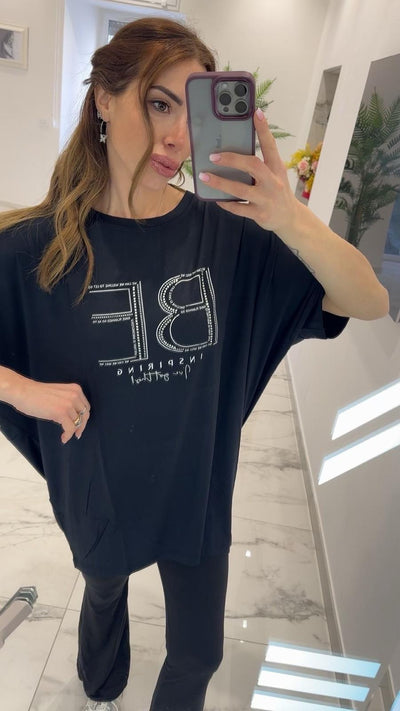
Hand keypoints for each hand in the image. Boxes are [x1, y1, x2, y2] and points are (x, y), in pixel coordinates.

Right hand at [11, 377, 90, 443]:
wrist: (23, 391)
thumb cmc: (36, 394)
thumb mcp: (59, 394)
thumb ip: (68, 402)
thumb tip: (73, 417)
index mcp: (75, 389)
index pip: (86, 407)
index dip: (83, 418)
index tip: (79, 425)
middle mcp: (74, 395)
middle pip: (84, 415)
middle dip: (81, 426)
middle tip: (77, 434)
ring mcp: (68, 404)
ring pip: (78, 422)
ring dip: (73, 432)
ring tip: (66, 436)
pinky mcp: (61, 412)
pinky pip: (70, 428)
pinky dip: (68, 435)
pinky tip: (63, 438)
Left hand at [199, 108, 298, 234]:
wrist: (290, 218)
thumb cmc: (277, 191)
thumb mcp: (275, 174)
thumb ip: (260, 163)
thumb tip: (234, 150)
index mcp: (276, 168)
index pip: (270, 145)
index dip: (263, 129)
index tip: (256, 112)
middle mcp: (273, 182)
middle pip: (253, 165)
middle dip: (232, 159)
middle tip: (213, 156)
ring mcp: (266, 199)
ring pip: (240, 189)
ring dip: (220, 182)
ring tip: (204, 177)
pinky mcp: (260, 214)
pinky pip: (238, 208)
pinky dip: (226, 202)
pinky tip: (216, 198)